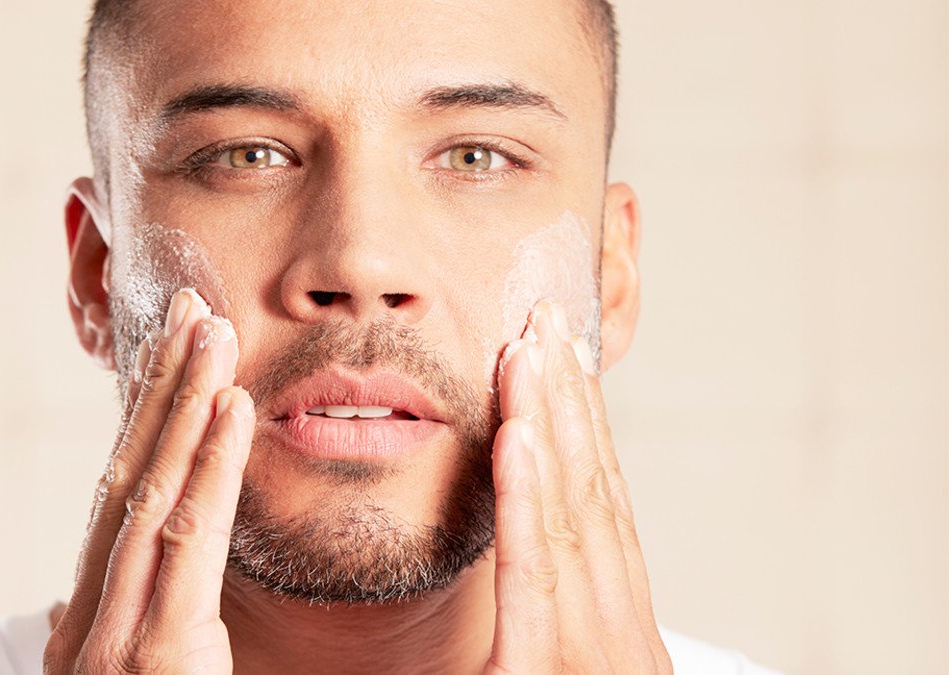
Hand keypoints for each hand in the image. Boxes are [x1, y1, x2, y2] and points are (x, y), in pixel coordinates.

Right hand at [44, 288, 252, 673]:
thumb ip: (101, 639)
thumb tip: (69, 604)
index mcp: (91, 622)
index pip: (120, 500)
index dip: (145, 420)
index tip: (170, 354)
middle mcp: (92, 617)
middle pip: (128, 478)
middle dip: (159, 388)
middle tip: (192, 308)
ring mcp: (116, 636)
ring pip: (152, 494)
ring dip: (183, 403)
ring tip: (213, 331)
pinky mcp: (155, 657)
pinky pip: (187, 546)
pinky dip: (209, 469)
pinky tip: (232, 409)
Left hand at [485, 299, 671, 673]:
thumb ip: (550, 627)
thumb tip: (535, 572)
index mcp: (624, 635)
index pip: (608, 510)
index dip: (589, 427)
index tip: (569, 361)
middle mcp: (621, 635)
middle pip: (595, 493)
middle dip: (571, 399)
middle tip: (548, 321)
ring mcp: (591, 655)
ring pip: (570, 514)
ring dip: (547, 423)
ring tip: (527, 350)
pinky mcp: (538, 674)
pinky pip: (533, 571)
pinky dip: (526, 499)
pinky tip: (516, 436)